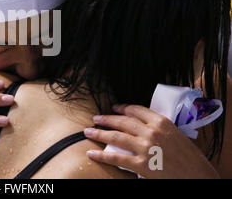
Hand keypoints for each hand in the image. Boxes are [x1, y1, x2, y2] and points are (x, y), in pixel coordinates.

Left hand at [84, 104, 219, 178]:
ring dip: (99, 133)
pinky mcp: (141, 165)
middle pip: (122, 122)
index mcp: (162, 122)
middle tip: (96, 118)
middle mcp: (151, 132)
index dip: (122, 108)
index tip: (114, 108)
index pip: (136, 110)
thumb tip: (140, 126)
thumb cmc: (191, 158)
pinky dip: (102, 155)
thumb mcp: (176, 135)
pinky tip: (92, 153)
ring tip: (88, 131)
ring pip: (116, 137)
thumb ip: (158, 128)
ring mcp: (145, 148)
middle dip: (106, 119)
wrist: (198, 177)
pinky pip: (116, 158)